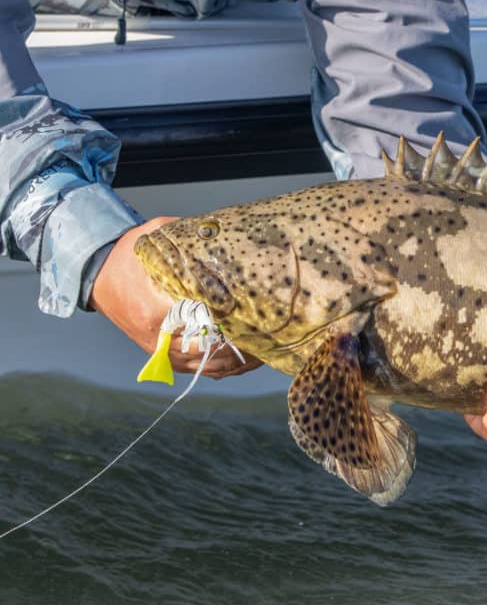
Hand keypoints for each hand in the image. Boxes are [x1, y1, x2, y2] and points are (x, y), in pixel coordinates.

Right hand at [89, 216, 261, 379]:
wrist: (98, 276)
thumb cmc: (129, 255)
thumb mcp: (156, 236)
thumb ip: (190, 238)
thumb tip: (226, 233)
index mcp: (157, 310)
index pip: (205, 326)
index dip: (234, 327)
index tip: (258, 321)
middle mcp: (160, 338)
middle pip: (212, 353)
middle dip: (243, 347)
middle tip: (270, 338)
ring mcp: (161, 351)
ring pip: (208, 367)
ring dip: (238, 362)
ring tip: (265, 350)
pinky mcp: (163, 357)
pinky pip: (199, 370)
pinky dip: (223, 368)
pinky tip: (245, 360)